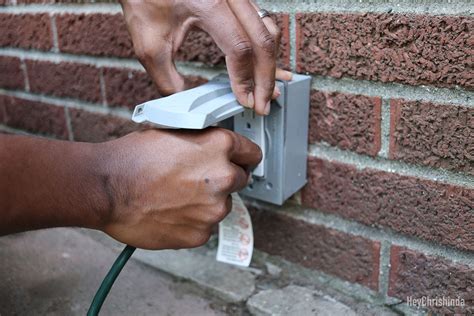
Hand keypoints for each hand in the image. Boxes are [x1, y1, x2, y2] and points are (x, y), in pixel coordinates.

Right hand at [97, 128, 261, 249]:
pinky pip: (204, 227)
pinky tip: (170, 212)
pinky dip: (192, 222)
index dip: (244, 157)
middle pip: (239, 180)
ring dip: (206, 202)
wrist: (106, 189)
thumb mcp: (173, 132)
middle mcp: (223, 178)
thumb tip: (214, 146)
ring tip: (176, 197)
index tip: (241, 162)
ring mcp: (213, 209)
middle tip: (196, 180)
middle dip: (223, 179)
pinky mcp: (200, 234)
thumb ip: (202, 140)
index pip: (252, 153)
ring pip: (221, 205)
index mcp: (219, 146)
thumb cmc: (132, 158)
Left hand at [120, 0, 292, 114]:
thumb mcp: (150, 44)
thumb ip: (167, 79)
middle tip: (263, 104)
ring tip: (265, 90)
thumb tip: (186, 104)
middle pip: (263, 41)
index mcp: (208, 4)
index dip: (245, 79)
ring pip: (269, 31)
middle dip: (266, 78)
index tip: (245, 101)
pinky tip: (262, 67)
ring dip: (269, 64)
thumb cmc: (146, 1)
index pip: (240, 48)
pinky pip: (262, 24)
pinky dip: (265, 49)